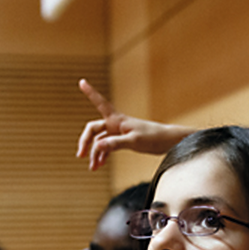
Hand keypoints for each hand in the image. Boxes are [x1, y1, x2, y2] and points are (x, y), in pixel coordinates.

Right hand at [75, 79, 192, 169]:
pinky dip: (103, 155)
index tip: (82, 81)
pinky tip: (99, 165)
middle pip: (94, 129)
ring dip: (95, 153)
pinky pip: (108, 147)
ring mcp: (119, 133)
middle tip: (80, 155)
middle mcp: (116, 124)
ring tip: (93, 167)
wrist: (168, 142)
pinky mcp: (124, 141)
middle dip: (85, 141)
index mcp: (118, 119)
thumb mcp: (134, 141)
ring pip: (100, 141)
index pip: (100, 103)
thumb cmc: (153, 138)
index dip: (90, 92)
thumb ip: (115, 143)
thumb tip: (97, 146)